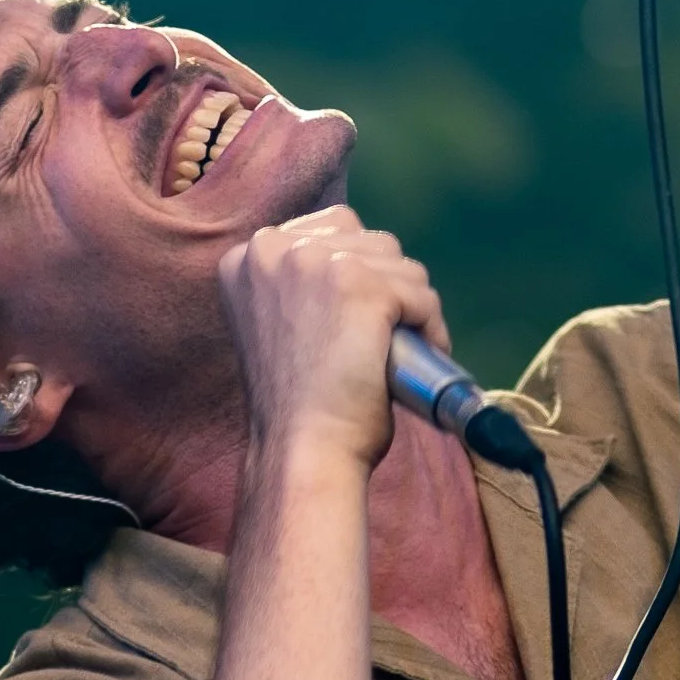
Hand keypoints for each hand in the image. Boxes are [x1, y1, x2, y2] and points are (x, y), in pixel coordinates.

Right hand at [218, 207, 447, 469]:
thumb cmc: (294, 406)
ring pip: (400, 265)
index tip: (362, 313)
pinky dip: (431, 326)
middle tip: (386, 335)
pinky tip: (421, 355)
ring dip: (413, 306)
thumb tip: (361, 259)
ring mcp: (318, 262)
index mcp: (247, 256)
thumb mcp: (277, 324)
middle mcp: (274, 248)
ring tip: (402, 349)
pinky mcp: (363, 286)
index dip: (357, 269)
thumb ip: (300, 285)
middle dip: (388, 285)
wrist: (302, 450)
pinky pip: (422, 294)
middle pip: (367, 241)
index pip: (328, 230)